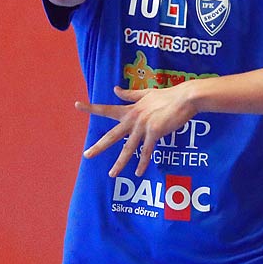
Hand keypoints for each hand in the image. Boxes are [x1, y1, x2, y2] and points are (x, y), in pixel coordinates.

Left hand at [78, 84, 200, 177]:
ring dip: (120, 163)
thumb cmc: (169, 96)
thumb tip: (115, 89)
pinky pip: (147, 151)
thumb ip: (130, 95)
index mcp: (131, 109)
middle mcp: (134, 118)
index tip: (77, 105)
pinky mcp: (155, 132)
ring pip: (128, 148)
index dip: (92, 108)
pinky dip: (143, 163)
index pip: (107, 109)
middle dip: (99, 146)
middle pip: (113, 135)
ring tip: (112, 174)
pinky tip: (138, 172)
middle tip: (86, 155)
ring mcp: (143, 126)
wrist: (185, 98)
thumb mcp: (147, 94)